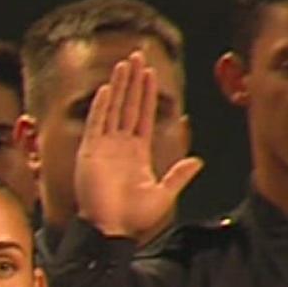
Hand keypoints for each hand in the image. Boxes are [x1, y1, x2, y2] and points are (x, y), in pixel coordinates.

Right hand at [75, 52, 202, 238]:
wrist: (112, 230)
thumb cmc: (135, 219)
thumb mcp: (164, 194)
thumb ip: (179, 176)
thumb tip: (197, 161)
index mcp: (137, 154)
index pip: (144, 116)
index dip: (147, 94)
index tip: (150, 74)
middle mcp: (119, 146)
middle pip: (128, 106)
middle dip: (133, 82)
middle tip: (138, 56)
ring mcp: (103, 148)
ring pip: (113, 109)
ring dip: (119, 87)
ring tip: (125, 64)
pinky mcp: (90, 153)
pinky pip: (96, 124)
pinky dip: (101, 107)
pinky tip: (107, 89)